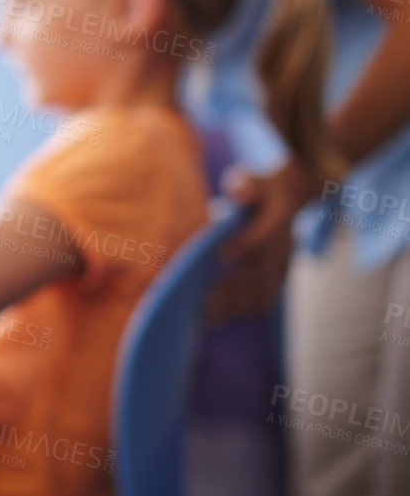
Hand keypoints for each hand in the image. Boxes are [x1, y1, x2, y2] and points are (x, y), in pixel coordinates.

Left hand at [207, 160, 318, 323]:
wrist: (292, 197)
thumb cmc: (260, 187)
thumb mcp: (252, 177)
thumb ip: (245, 184)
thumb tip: (241, 193)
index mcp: (280, 217)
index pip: (265, 234)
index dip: (244, 245)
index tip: (220, 256)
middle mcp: (285, 244)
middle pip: (262, 270)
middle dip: (233, 287)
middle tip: (203, 301)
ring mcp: (285, 263)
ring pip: (264, 289)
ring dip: (236, 305)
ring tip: (206, 317)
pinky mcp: (280, 276)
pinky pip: (266, 298)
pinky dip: (244, 310)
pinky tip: (219, 318)